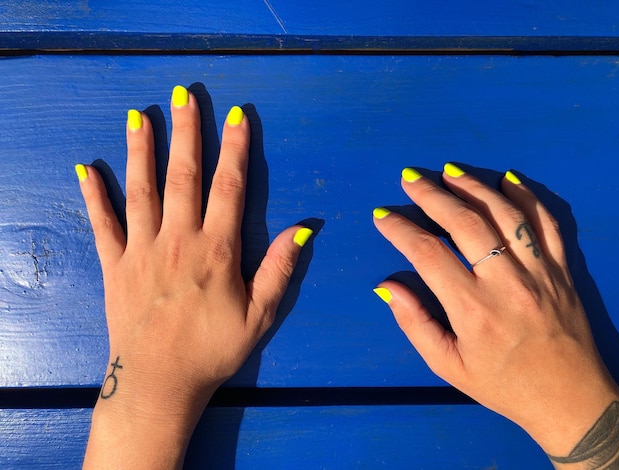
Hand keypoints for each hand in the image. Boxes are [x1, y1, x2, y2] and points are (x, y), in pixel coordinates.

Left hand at [79, 86, 311, 468]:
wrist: (159, 382)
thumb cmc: (214, 350)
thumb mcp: (260, 315)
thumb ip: (279, 269)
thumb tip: (304, 229)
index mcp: (217, 249)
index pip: (229, 187)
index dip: (234, 149)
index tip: (235, 115)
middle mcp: (178, 239)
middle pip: (183, 175)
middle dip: (186, 132)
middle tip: (183, 95)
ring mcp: (141, 249)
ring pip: (141, 189)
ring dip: (141, 150)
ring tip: (139, 116)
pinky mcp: (114, 265)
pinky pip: (103, 224)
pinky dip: (93, 196)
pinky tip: (85, 169)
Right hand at [373, 164, 618, 461]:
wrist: (570, 400)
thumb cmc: (503, 385)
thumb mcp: (448, 366)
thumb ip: (414, 324)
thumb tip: (386, 286)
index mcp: (473, 309)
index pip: (428, 253)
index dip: (400, 229)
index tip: (382, 216)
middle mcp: (506, 283)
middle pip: (465, 223)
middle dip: (432, 195)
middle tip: (410, 178)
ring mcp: (539, 272)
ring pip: (505, 214)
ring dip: (474, 187)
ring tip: (449, 171)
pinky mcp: (562, 270)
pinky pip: (546, 223)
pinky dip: (527, 197)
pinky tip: (506, 180)